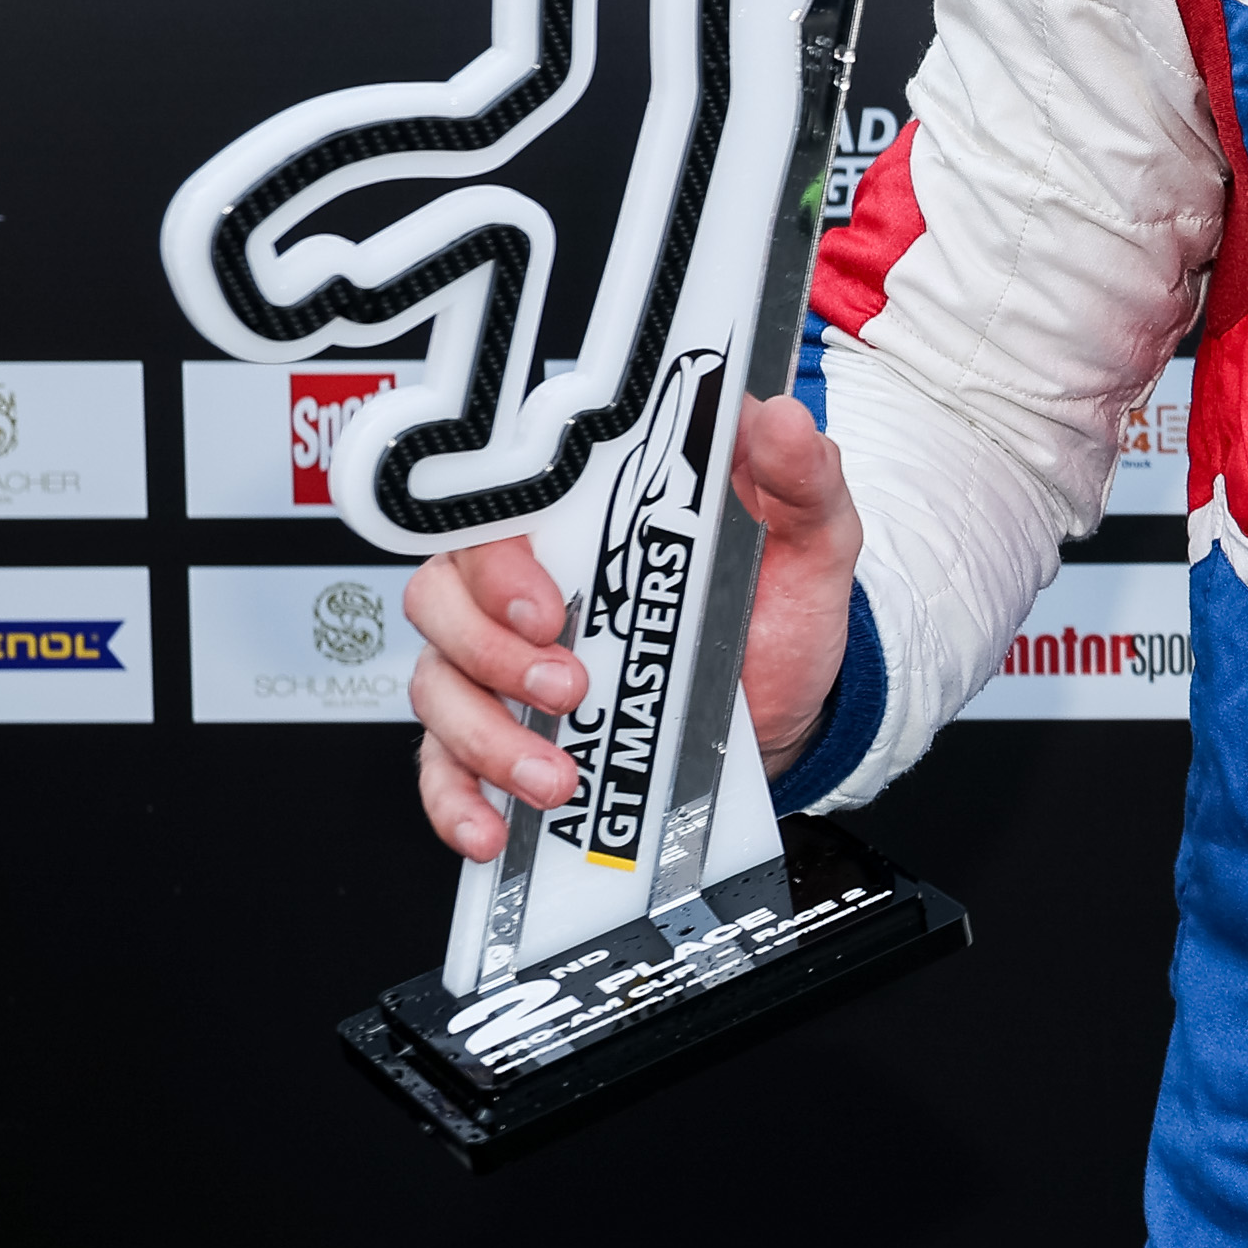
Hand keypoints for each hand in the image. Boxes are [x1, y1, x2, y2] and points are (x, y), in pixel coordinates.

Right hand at [402, 395, 869, 862]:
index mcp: (581, 524)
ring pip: (437, 688)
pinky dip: (455, 801)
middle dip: (494, 654)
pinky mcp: (503, 738)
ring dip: (488, 740)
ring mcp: (504, 667)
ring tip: (559, 779)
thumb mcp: (810, 540)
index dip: (500, 564)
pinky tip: (490, 830)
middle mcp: (524, 590)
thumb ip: (800, 478)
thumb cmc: (779, 610)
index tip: (549, 605)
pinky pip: (442, 769)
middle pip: (441, 602)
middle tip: (571, 689)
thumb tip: (779, 417)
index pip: (494, 519)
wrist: (791, 710)